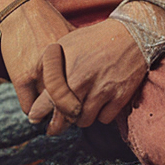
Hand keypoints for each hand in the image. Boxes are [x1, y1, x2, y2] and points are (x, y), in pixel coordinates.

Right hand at [0, 0, 73, 114]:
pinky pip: (29, 107)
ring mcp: (40, 76)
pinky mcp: (22, 78)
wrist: (22, 10)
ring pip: (48, 110)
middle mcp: (60, 70)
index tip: (78, 110)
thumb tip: (99, 69)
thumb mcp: (70, 36)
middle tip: (64, 119)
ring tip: (48, 116)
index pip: (83, 96)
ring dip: (48, 116)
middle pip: (67, 107)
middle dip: (66, 116)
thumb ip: (82, 55)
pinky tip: (34, 109)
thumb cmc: (48, 22)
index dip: (81, 106)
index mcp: (75, 62)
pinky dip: (32, 110)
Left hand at [28, 19, 147, 135]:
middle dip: (56, 126)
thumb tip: (36, 83)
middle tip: (52, 129)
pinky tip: (97, 105)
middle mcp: (82, 80)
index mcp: (67, 68)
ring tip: (77, 112)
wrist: (130, 34)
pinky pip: (104, 119)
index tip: (34, 118)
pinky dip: (100, 116)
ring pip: (84, 121)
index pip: (47, 100)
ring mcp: (102, 90)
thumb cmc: (93, 39)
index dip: (38, 112)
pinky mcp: (120, 97)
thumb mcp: (65, 43)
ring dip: (79, 119)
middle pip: (64, 117)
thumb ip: (49, 64)